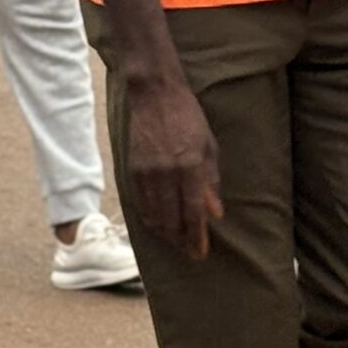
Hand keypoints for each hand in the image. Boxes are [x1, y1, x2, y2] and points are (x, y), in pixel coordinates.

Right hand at [125, 72, 223, 259]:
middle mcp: (166, 173)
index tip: (201, 252)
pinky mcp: (132, 169)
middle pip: (172, 220)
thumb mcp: (209, 146)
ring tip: (176, 242)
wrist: (154, 94)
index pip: (194, 212)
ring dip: (166, 233)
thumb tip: (215, 213)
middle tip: (190, 252)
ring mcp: (146, 172)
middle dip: (182, 241)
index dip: (197, 236)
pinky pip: (140, 204)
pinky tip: (159, 225)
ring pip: (154, 216)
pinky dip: (150, 219)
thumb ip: (211, 181)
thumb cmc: (188, 117)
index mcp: (190, 166)